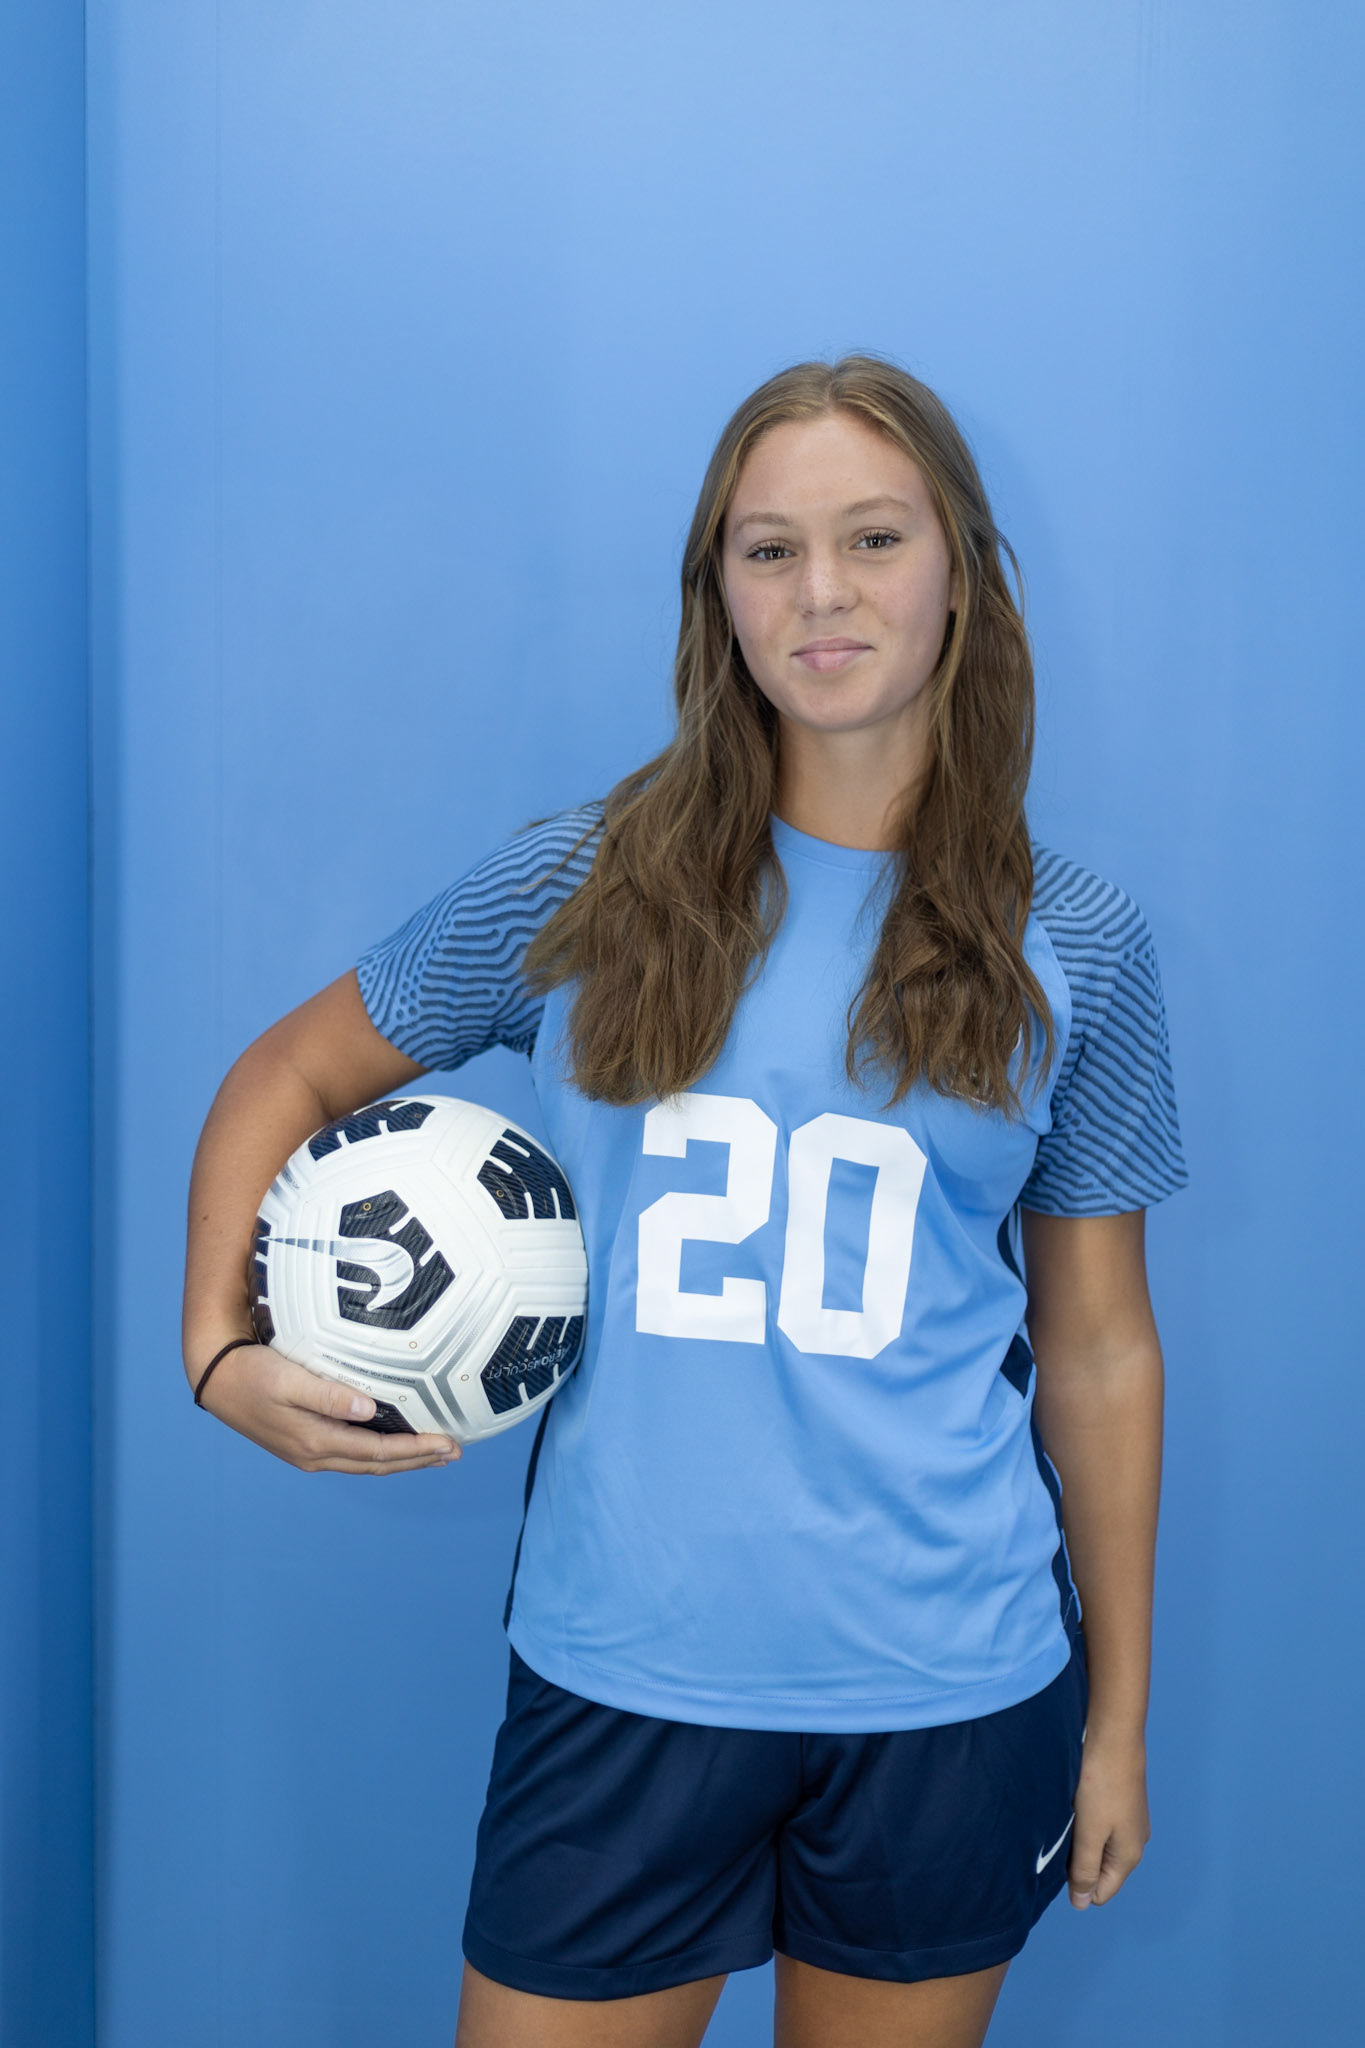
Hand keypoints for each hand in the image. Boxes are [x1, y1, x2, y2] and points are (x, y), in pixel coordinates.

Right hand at [193, 1343, 460, 1474]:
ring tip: (434, 1453)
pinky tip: (392, 1443)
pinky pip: (352, 1453)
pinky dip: (380, 1452)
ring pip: (366, 1462)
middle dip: (418, 1459)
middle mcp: (315, 1454)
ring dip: (402, 1459)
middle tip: (455, 1452)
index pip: (378, 1453)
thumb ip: (328, 1395)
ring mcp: (308, 1452)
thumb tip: (370, 1410)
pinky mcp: (303, 1442)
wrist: (216, 1378)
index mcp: (315, 1442)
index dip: (416, 1450)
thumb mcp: (288, 1380)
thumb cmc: (252, 1372)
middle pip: (378, 1464)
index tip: (449, 1444)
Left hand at [1067, 1727, 1149, 1908]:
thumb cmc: (1100, 1786)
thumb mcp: (1089, 1834)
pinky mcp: (1122, 1802)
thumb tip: (1082, 1905)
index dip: (1077, 1883)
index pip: (1101, 1892)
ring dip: (1080, 1838)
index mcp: (1128, 1856)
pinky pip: (1100, 1826)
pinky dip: (1085, 1821)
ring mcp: (1130, 1821)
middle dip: (1078, 1859)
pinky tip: (1075, 1804)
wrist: (1113, 1736)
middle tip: (1062, 1834)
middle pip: (1100, 1870)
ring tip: (1067, 1817)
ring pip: (1099, 1846)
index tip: (1061, 1856)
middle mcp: (1134, 1842)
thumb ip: (1085, 1870)